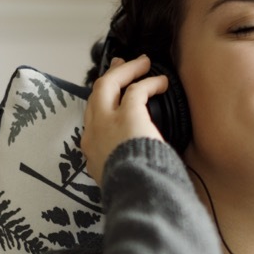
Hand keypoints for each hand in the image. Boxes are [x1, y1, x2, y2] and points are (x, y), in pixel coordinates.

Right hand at [82, 55, 168, 182]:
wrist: (135, 192)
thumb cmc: (132, 189)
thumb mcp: (116, 178)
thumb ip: (119, 165)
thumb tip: (134, 163)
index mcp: (91, 150)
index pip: (92, 119)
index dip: (103, 103)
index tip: (112, 96)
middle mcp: (93, 132)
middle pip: (96, 95)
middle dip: (109, 77)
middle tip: (119, 65)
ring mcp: (107, 121)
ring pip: (109, 85)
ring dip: (126, 70)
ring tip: (143, 62)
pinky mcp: (128, 115)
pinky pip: (136, 90)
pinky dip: (149, 82)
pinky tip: (161, 81)